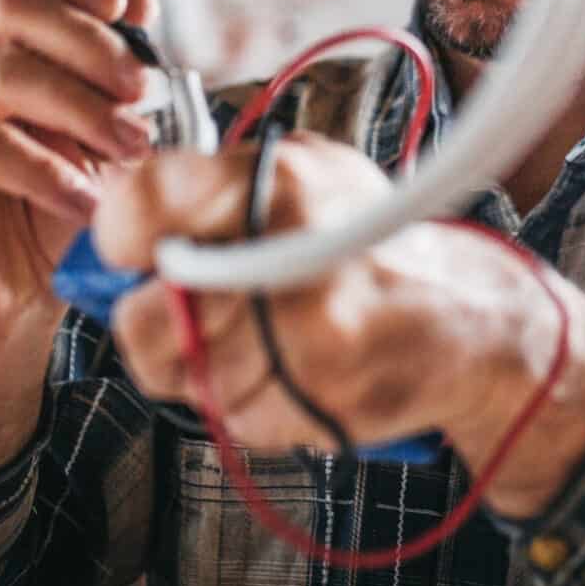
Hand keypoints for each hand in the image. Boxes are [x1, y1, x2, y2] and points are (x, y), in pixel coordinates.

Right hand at [0, 0, 155, 480]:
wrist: (13, 305)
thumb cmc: (62, 213)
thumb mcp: (107, 139)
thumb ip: (119, 75)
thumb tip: (140, 0)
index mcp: (0, 44)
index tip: (121, 6)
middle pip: (14, 9)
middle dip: (93, 46)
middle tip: (144, 95)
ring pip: (1, 73)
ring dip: (81, 111)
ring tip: (131, 153)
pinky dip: (42, 170)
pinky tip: (83, 203)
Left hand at [95, 134, 584, 516]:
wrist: (467, 321)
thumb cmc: (371, 240)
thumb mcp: (307, 173)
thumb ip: (215, 188)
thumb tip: (118, 227)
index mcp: (281, 180)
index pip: (140, 200)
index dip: (121, 230)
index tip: (134, 245)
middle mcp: (290, 253)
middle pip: (142, 312)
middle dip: (155, 315)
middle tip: (192, 304)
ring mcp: (300, 338)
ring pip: (178, 370)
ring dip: (201, 361)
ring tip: (258, 333)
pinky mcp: (309, 403)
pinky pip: (224, 412)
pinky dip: (243, 396)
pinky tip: (289, 367)